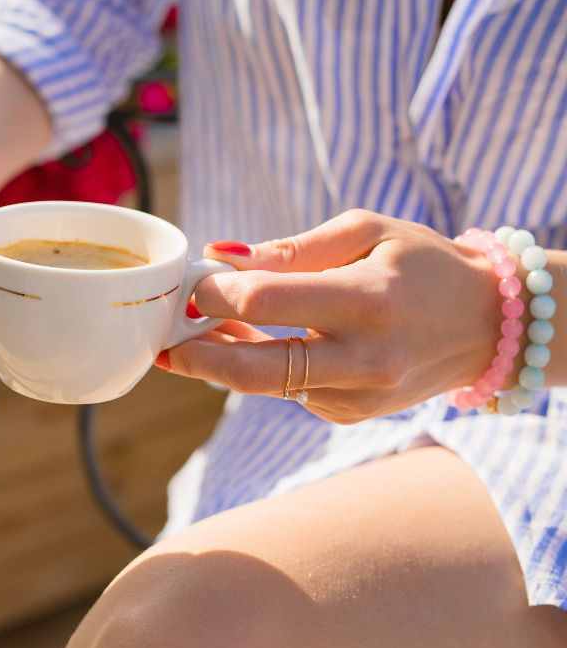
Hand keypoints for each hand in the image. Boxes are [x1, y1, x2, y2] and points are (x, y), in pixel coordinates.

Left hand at [159, 210, 503, 423]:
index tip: (191, 281)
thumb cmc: (419, 264)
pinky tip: (248, 341)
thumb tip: (219, 257)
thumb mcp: (365, 232)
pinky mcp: (347, 415)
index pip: (265, 303)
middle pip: (252, 370)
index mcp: (368, 301)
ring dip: (220, 360)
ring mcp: (356, 396)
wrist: (487, 325)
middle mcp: (363, 358)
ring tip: (191, 333)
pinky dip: (260, 365)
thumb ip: (291, 249)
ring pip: (263, 384)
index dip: (214, 293)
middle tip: (161, 341)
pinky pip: (286, 389)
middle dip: (196, 355)